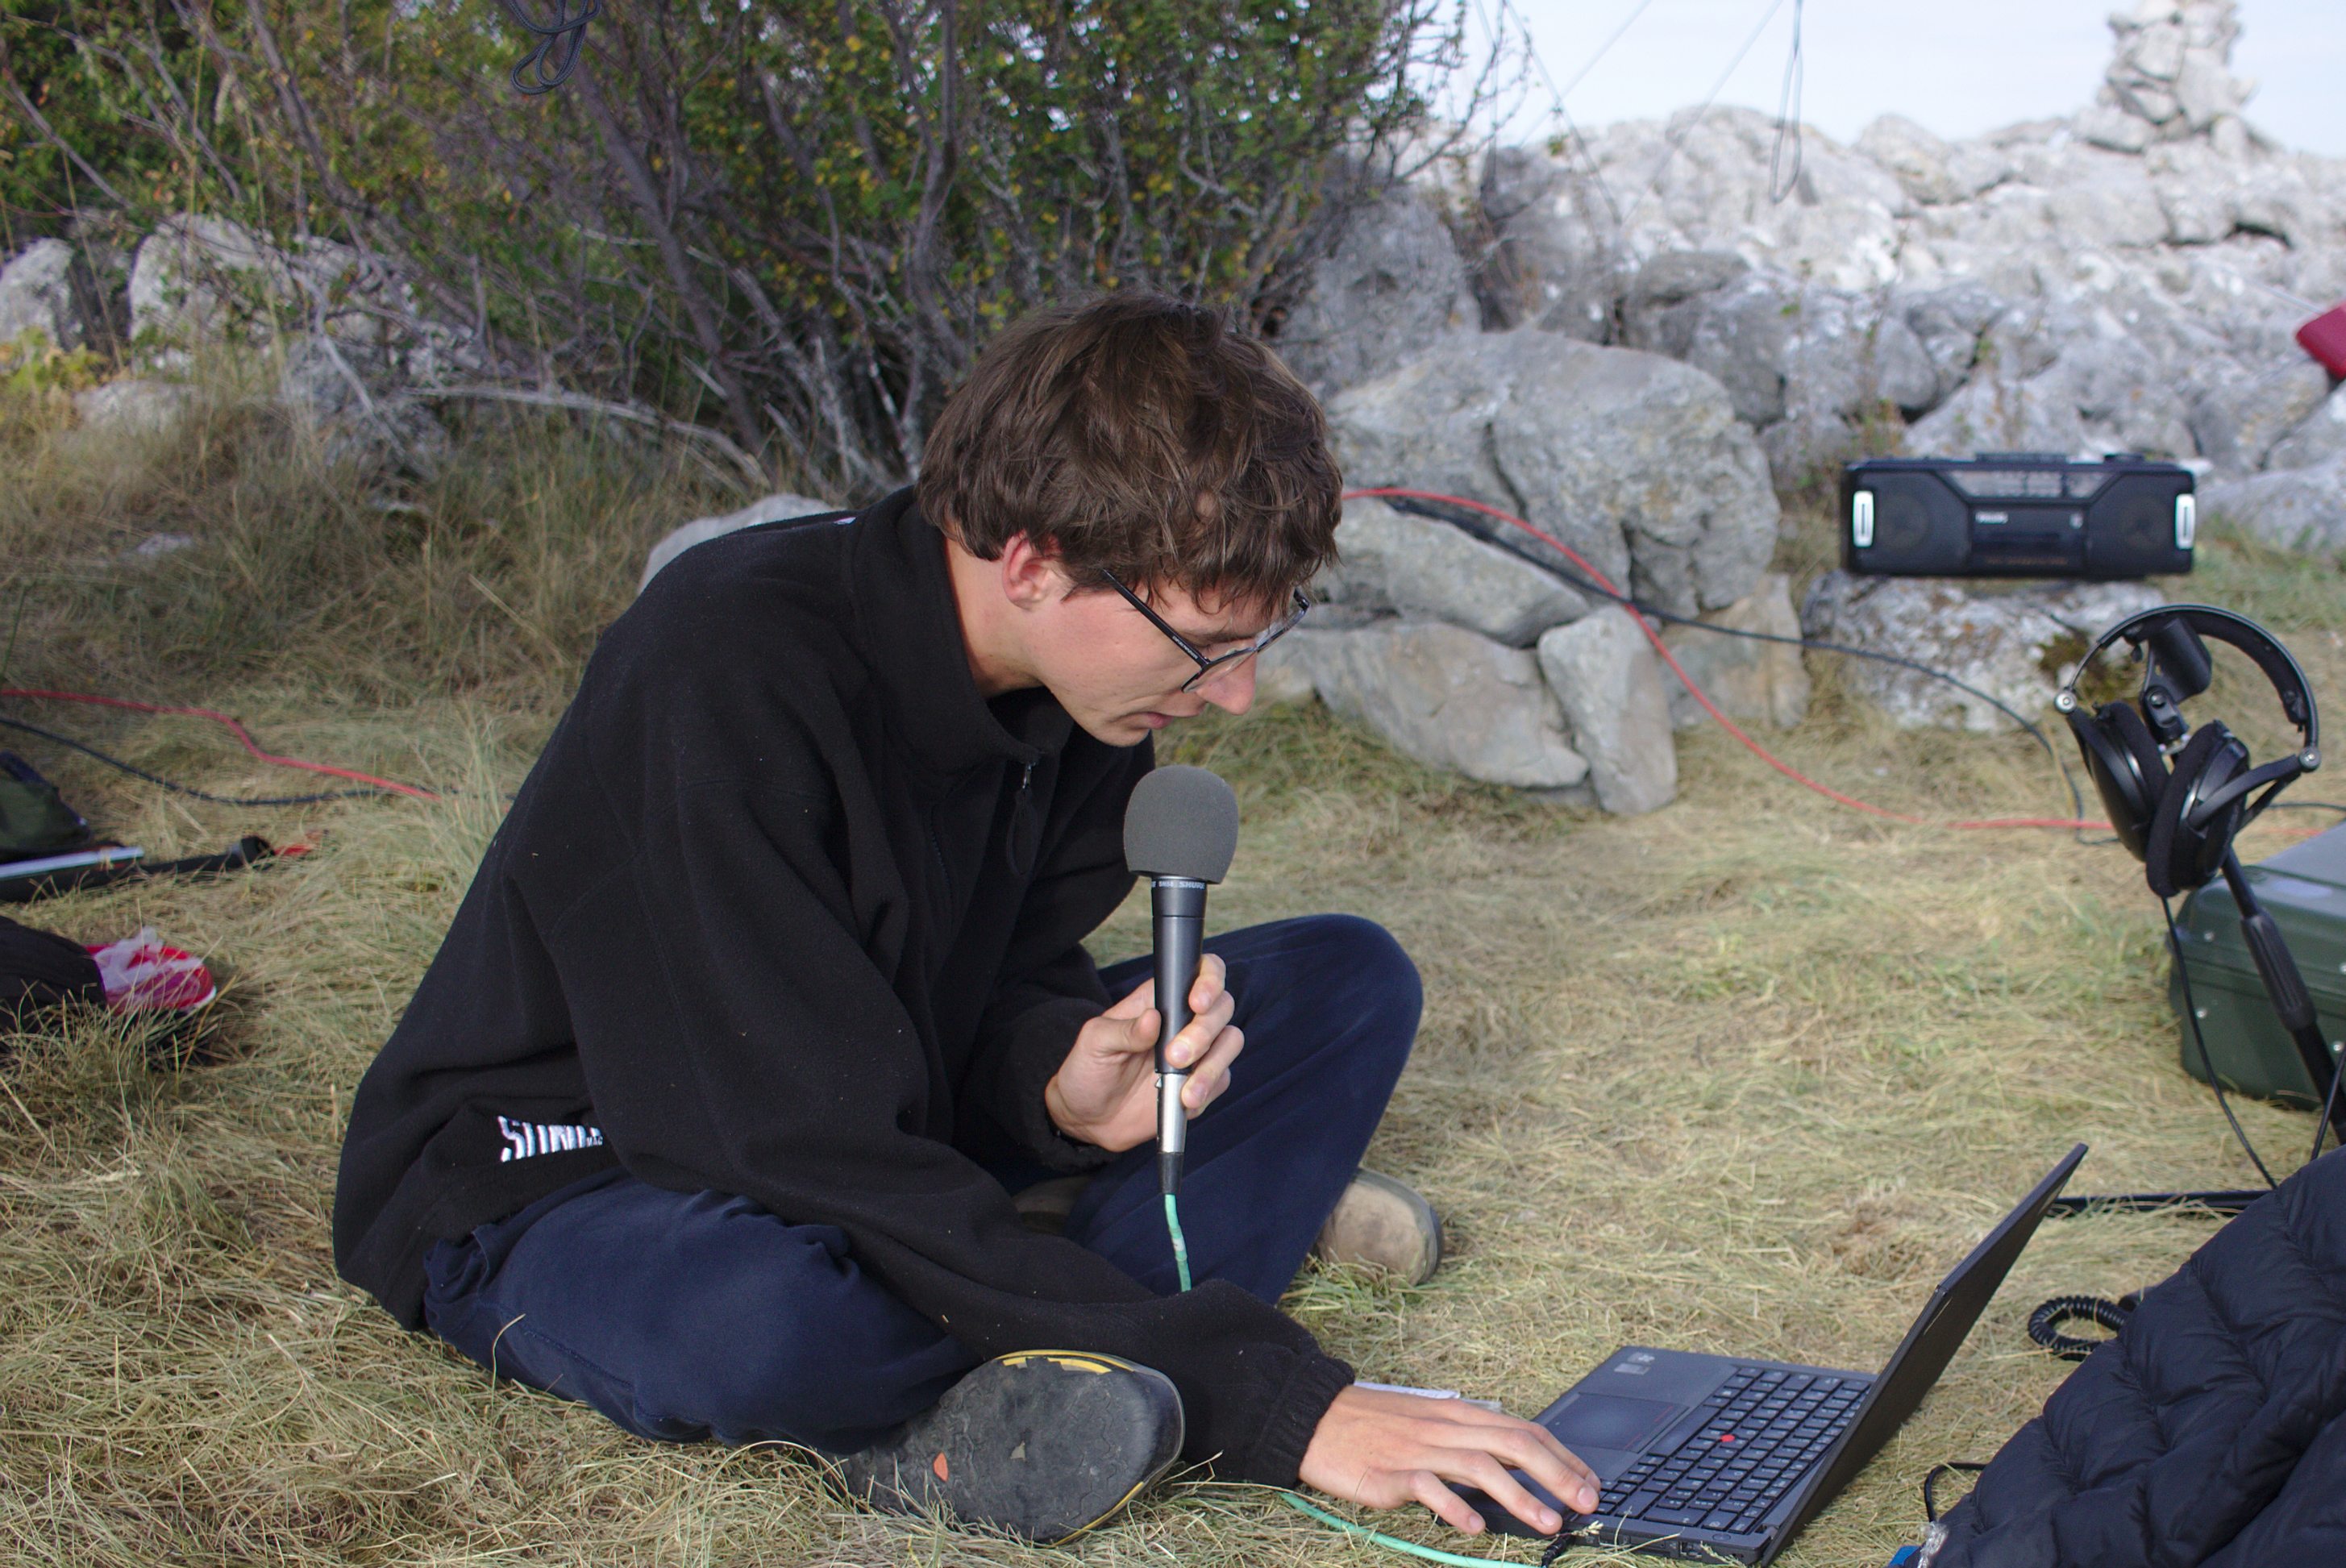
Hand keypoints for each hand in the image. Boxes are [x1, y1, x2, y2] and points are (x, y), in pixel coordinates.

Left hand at [1043, 955, 1241, 1151]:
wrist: (1088, 1118)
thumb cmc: (1088, 1070)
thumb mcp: (1094, 1043)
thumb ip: (1123, 1030)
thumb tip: (1153, 1019)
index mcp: (1159, 1001)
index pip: (1200, 972)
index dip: (1210, 980)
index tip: (1196, 1003)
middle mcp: (1183, 1022)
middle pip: (1222, 1006)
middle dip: (1204, 1031)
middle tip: (1174, 1056)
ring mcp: (1196, 1053)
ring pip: (1230, 1041)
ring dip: (1213, 1064)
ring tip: (1185, 1091)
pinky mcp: (1200, 1082)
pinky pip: (1222, 1080)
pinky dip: (1208, 1091)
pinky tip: (1183, 1102)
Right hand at [1298, 1385, 1600, 1536]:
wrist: (1314, 1416)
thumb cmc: (1372, 1424)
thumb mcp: (1427, 1422)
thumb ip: (1466, 1441)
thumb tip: (1509, 1468)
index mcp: (1458, 1413)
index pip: (1523, 1429)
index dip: (1563, 1456)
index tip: (1589, 1481)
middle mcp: (1445, 1428)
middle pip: (1514, 1444)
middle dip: (1558, 1474)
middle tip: (1587, 1502)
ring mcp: (1419, 1449)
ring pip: (1481, 1466)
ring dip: (1520, 1496)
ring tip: (1547, 1523)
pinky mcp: (1391, 1472)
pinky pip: (1429, 1487)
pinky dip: (1455, 1506)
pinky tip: (1474, 1526)